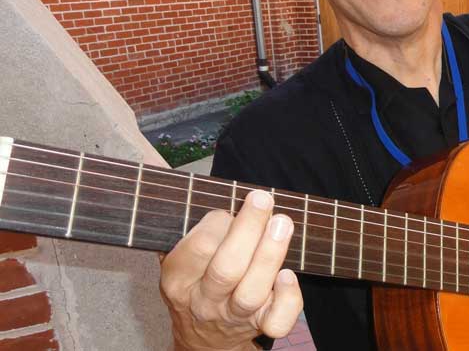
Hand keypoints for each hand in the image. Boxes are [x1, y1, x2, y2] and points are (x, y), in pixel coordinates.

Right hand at [160, 190, 302, 350]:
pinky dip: (287, 298)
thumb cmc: (195, 282)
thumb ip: (180, 216)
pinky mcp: (260, 325)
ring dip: (270, 254)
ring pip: (251, 292)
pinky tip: (289, 274)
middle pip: (226, 269)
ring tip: (283, 222)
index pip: (198, 247)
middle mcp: (204, 299)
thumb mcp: (177, 254)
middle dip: (247, 230)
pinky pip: (276, 321)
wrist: (202, 339)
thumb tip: (154, 159)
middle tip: (262, 199)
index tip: (225, 210)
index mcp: (178, 278)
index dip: (216, 223)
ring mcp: (233, 315)